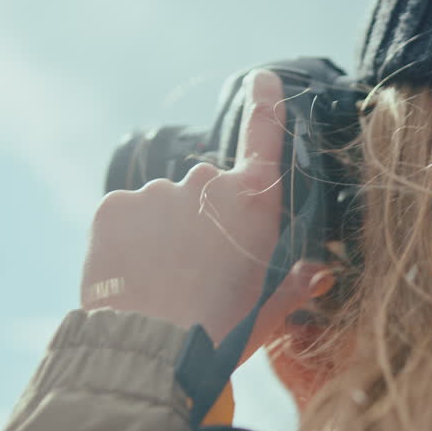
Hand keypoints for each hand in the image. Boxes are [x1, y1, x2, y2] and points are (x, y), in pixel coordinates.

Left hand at [80, 70, 332, 360]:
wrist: (150, 351)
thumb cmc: (220, 332)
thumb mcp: (269, 310)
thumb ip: (295, 285)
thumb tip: (318, 274)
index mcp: (252, 203)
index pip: (263, 138)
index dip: (265, 105)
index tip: (262, 79)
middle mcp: (205, 184)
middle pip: (205, 193)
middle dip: (201, 221)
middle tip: (196, 272)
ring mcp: (156, 192)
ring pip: (161, 208)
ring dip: (162, 235)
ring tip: (160, 285)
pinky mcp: (112, 208)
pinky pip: (124, 219)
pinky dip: (127, 243)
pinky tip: (132, 278)